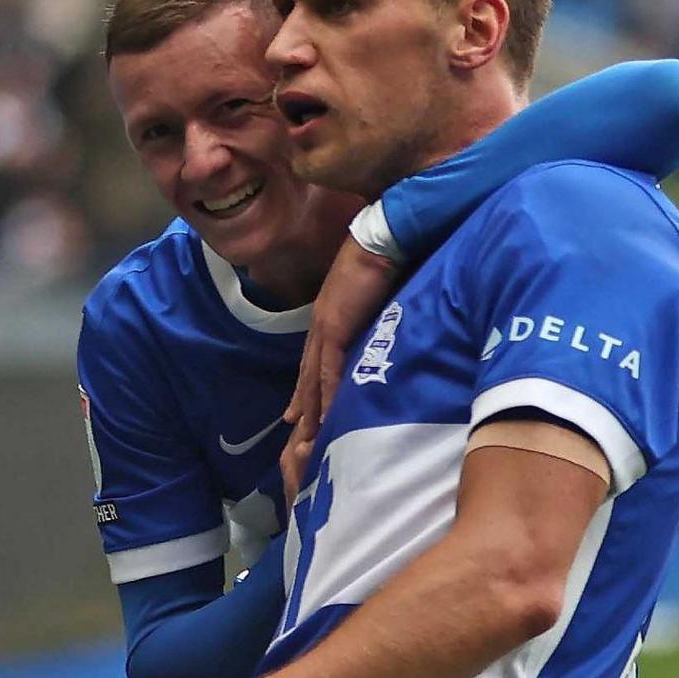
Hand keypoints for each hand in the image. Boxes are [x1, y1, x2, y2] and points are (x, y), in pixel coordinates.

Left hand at [281, 239, 399, 498]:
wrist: (380, 240)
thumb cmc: (384, 261)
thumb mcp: (376, 298)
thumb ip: (374, 316)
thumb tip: (382, 329)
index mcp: (329, 317)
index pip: (316, 359)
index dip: (308, 385)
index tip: (300, 407)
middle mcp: (321, 326)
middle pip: (308, 374)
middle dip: (302, 404)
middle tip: (295, 431)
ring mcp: (325, 329)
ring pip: (314, 379)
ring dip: (311, 409)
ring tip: (308, 436)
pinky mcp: (335, 330)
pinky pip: (329, 371)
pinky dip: (328, 396)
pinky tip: (327, 418)